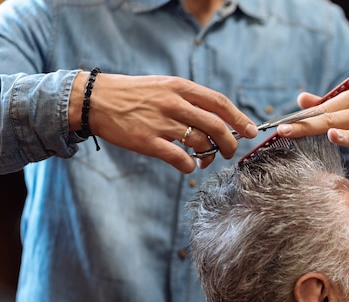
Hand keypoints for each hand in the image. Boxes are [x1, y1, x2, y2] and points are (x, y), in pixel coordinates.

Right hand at [70, 72, 257, 172]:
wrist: (97, 100)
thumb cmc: (136, 95)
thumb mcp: (165, 86)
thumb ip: (190, 100)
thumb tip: (219, 119)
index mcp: (180, 87)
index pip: (219, 102)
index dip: (240, 118)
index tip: (251, 131)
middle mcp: (174, 103)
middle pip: (216, 125)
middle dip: (230, 142)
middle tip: (229, 152)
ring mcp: (161, 123)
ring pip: (200, 142)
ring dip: (209, 156)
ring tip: (205, 160)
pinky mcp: (148, 141)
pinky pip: (179, 159)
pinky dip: (190, 166)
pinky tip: (188, 166)